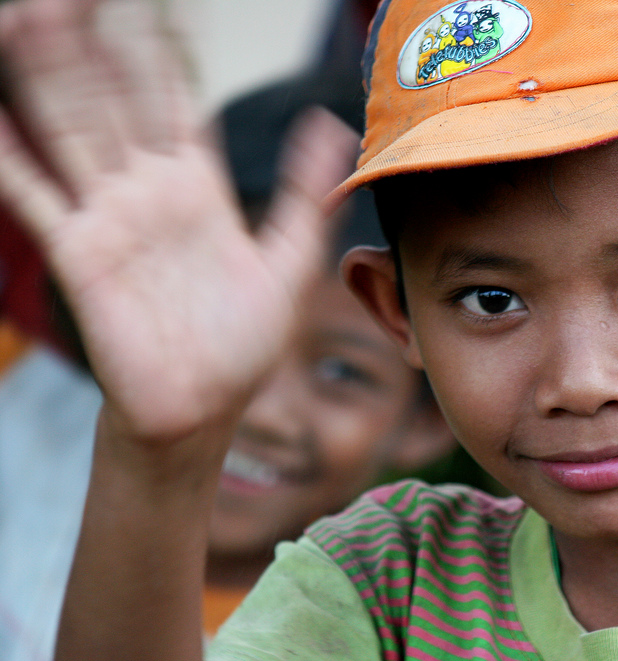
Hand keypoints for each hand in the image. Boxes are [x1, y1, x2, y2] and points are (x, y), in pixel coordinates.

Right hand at [0, 0, 357, 444]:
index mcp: (198, 188)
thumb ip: (306, 193)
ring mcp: (109, 217)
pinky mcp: (79, 252)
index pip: (170, 103)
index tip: (150, 7)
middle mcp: (148, 191)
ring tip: (28, 20)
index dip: (158, 56)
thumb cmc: (246, 345)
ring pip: (71, 129)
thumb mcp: (291, 262)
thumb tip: (330, 126)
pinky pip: (34, 192)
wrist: (203, 408)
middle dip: (91, 48)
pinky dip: (10, 154)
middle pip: (112, 101)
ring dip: (48, 77)